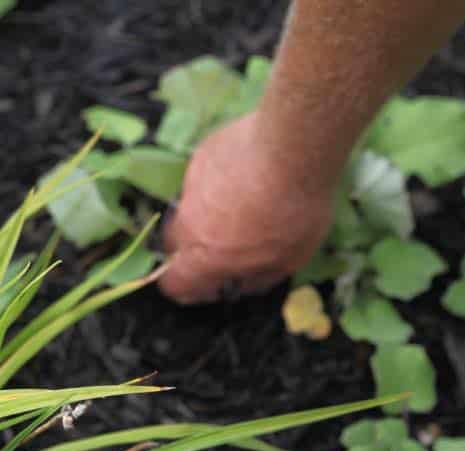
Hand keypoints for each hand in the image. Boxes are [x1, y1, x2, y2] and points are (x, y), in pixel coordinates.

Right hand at [158, 113, 336, 303]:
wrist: (290, 149)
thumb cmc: (293, 212)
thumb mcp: (289, 260)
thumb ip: (258, 278)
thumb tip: (243, 284)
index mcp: (204, 258)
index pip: (172, 284)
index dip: (185, 288)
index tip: (205, 283)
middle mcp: (187, 225)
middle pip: (171, 244)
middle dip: (190, 248)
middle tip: (222, 242)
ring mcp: (189, 188)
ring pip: (187, 207)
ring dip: (204, 212)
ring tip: (240, 202)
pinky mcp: (199, 158)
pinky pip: (201, 177)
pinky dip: (217, 181)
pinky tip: (248, 172)